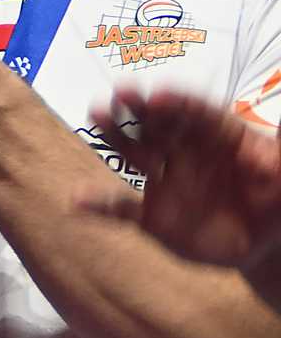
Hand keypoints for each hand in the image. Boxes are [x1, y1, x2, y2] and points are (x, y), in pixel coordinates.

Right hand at [84, 85, 280, 269]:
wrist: (261, 243)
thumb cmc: (276, 199)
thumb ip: (280, 143)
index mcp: (221, 139)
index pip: (198, 116)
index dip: (179, 105)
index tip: (159, 95)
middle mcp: (189, 155)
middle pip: (161, 126)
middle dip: (140, 109)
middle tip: (120, 93)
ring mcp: (167, 183)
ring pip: (137, 154)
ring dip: (116, 136)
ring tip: (97, 114)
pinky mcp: (153, 216)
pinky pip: (122, 209)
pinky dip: (99, 205)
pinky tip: (77, 201)